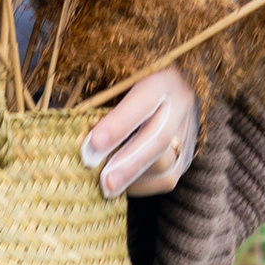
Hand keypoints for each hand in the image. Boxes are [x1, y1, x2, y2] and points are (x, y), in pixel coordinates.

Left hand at [81, 64, 199, 199]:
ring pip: (166, 163)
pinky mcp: (186, 155)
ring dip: (133, 177)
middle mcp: (180, 103)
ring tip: (106, 186)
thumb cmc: (124, 85)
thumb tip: (78, 134)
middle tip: (105, 182)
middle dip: (128, 163)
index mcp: (161, 78)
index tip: (94, 143)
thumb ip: (100, 102)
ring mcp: (186, 131)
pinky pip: (166, 179)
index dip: (119, 124)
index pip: (143, 101)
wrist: (161, 92)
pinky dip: (141, 184)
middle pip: (158, 138)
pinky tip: (122, 184)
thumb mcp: (116, 82)